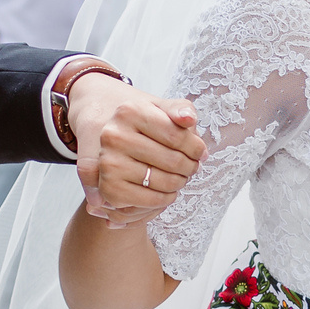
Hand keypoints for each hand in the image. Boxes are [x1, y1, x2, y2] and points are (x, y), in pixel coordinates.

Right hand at [70, 78, 202, 227]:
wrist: (110, 139)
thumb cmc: (143, 124)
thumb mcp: (160, 108)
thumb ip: (180, 108)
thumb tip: (188, 119)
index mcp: (128, 112)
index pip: (177, 134)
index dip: (196, 147)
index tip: (201, 152)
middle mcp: (113, 136)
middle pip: (172, 160)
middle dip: (190, 166)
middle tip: (193, 167)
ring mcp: (108, 163)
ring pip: (164, 181)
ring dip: (180, 182)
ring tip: (181, 177)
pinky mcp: (109, 188)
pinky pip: (150, 200)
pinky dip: (166, 198)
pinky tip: (169, 190)